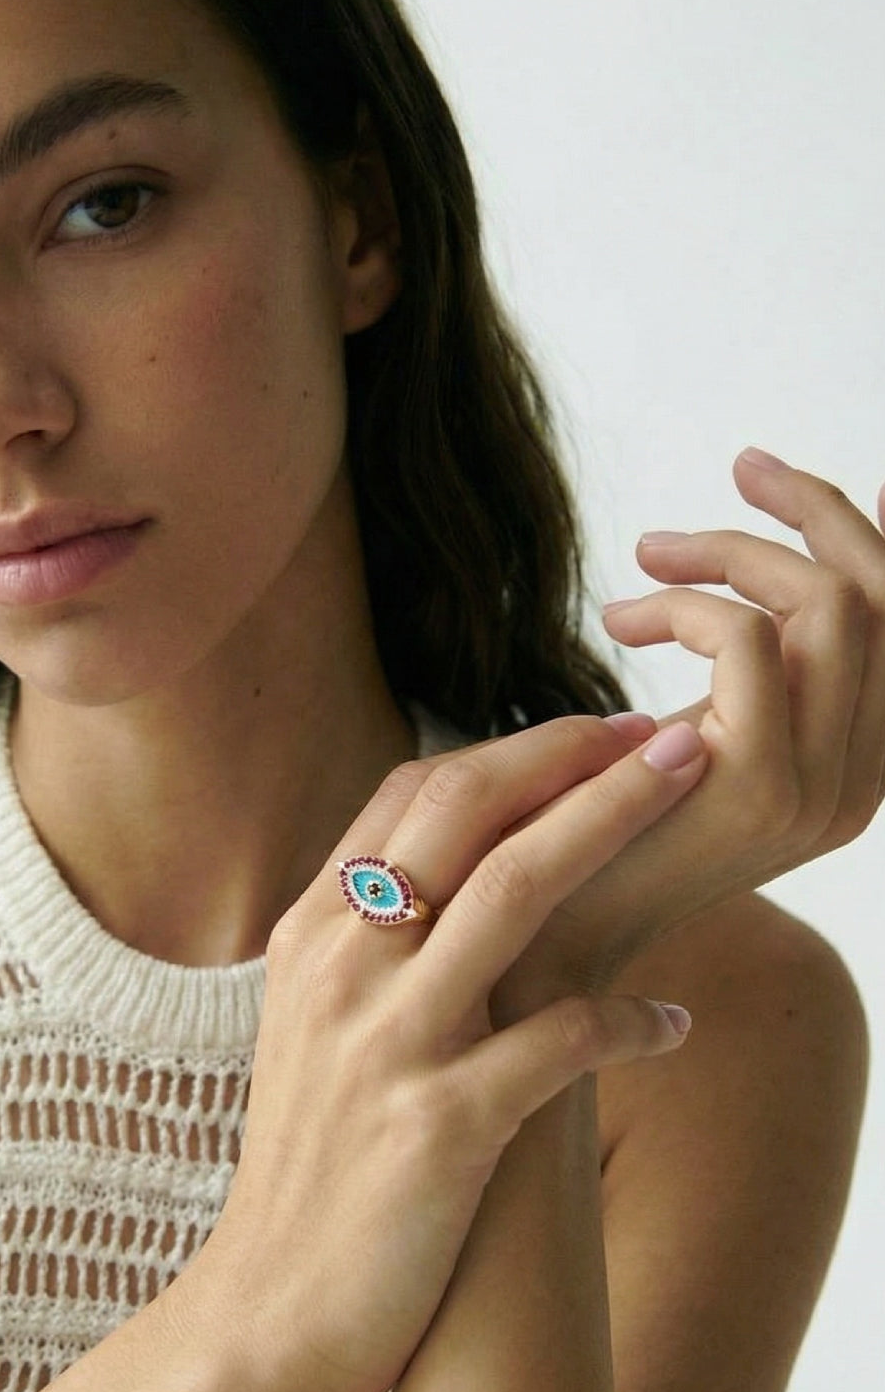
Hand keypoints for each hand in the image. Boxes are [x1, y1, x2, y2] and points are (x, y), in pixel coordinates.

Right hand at [200, 717, 705, 1391]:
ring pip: (516, 893)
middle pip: (469, 813)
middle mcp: (345, 964)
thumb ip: (372, 925)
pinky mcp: (439, 1126)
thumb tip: (465, 850)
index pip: (415, 792)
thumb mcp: (316, 1014)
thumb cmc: (314, 1149)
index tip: (589, 733)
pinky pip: (560, 1042)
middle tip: (655, 732)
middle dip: (570, 756)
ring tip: (686, 784)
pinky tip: (673, 1025)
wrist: (273, 1300)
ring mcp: (389, 1040)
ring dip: (613, 824)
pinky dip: (629, 1021)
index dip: (512, 749)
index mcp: (315, 927)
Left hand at [501, 449, 884, 1005]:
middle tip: (741, 465)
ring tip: (647, 555)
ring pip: (828, 604)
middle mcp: (863, 780)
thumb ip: (752, 659)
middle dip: (817, 511)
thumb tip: (785, 559)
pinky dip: (684, 603)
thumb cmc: (602, 818)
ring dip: (731, 551)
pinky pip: (748, 638)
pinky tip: (621, 621)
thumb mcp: (700, 724)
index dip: (874, 535)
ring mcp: (822, 790)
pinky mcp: (761, 788)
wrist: (540, 927)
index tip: (808, 475)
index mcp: (857, 763)